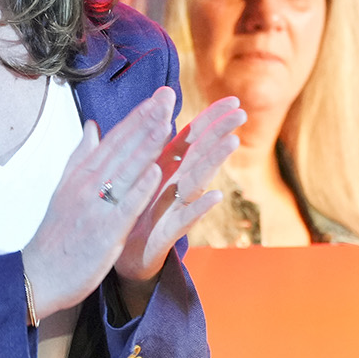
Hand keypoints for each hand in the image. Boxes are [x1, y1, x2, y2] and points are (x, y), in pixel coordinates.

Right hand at [22, 87, 176, 321]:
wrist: (39, 274)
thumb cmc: (57, 234)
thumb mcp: (65, 189)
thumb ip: (81, 157)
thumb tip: (92, 127)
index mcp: (81, 174)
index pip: (113, 139)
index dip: (137, 117)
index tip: (157, 97)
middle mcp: (87, 185)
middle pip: (122, 148)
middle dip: (146, 121)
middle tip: (168, 97)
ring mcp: (96, 207)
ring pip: (125, 170)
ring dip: (147, 146)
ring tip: (167, 122)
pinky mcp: (104, 231)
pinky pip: (125, 206)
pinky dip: (140, 187)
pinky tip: (156, 171)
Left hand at [112, 96, 245, 314]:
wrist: (117, 259)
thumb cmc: (129, 217)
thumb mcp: (133, 178)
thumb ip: (140, 147)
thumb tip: (147, 119)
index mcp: (163, 170)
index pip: (190, 138)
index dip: (209, 118)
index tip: (232, 98)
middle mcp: (173, 187)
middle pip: (199, 154)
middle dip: (219, 132)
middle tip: (241, 112)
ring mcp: (173, 209)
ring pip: (196, 180)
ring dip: (214, 161)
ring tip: (232, 141)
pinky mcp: (167, 233)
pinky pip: (185, 218)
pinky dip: (200, 206)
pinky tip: (215, 194)